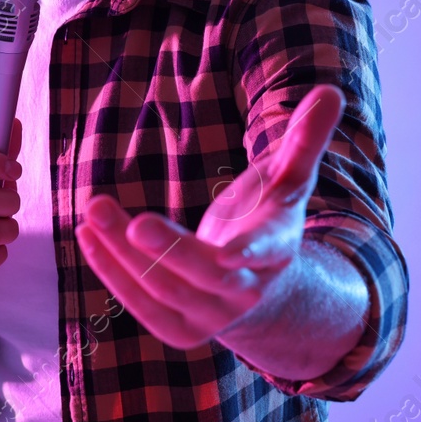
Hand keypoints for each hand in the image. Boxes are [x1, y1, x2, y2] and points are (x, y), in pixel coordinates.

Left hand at [74, 85, 344, 349]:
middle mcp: (246, 290)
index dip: (248, 251)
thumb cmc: (270, 220)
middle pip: (207, 276)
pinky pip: (142, 305)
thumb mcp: (289, 181)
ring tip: (96, 208)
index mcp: (277, 249)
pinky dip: (112, 272)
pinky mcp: (180, 329)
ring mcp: (212, 316)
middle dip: (170, 252)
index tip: (227, 251)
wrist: (264, 291)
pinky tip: (89, 236)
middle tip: (136, 224)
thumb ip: (306, 140)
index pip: (265, 252)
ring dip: (124, 253)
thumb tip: (331, 92)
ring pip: (165, 289)